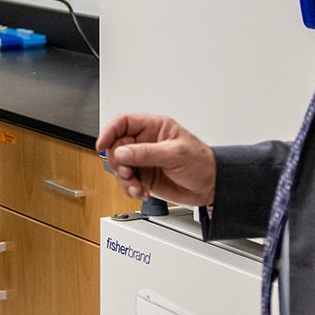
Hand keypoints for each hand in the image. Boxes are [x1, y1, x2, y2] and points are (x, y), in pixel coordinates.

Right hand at [96, 113, 215, 204]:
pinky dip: (130, 189)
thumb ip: (147, 153)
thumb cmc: (202, 163)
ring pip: (119, 167)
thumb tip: (122, 152)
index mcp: (154, 128)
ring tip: (137, 186)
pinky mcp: (144, 177)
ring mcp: (144, 160)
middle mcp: (146, 142)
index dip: (109, 131)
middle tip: (127, 173)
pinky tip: (142, 191)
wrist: (212, 187)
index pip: (123, 123)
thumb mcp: (175, 154)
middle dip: (118, 163)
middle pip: (116, 147)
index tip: (102, 144)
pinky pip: (126, 182)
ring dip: (125, 180)